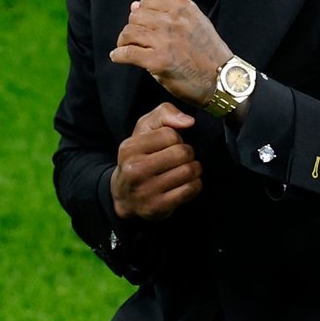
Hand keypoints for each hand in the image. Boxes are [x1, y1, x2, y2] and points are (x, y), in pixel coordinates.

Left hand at [109, 0, 231, 106]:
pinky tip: (118, 58)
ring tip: (125, 49)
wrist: (223, 80)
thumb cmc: (208, 54)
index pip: (147, 2)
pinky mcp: (157, 61)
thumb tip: (133, 6)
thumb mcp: (195, 24)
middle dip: (131, 28)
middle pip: (135, 17)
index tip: (142, 26)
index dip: (140, 14)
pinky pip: (127, 53)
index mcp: (183, 7)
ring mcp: (165, 40)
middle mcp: (173, 20)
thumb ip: (167, 14)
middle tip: (134, 40)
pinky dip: (118, 56)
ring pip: (129, 33)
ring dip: (123, 42)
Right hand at [110, 103, 202, 220]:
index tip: (169, 145)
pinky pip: (190, 190)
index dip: (176, 138)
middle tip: (181, 159)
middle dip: (187, 154)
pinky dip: (195, 185)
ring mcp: (146, 191)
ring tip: (185, 170)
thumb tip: (189, 122)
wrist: (124, 195)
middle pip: (182, 153)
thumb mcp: (144, 129)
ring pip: (189, 171)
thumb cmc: (139, 156)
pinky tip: (186, 183)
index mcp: (129, 148)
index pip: (170, 135)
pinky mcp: (158, 207)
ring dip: (193, 169)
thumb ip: (165, 114)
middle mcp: (135, 170)